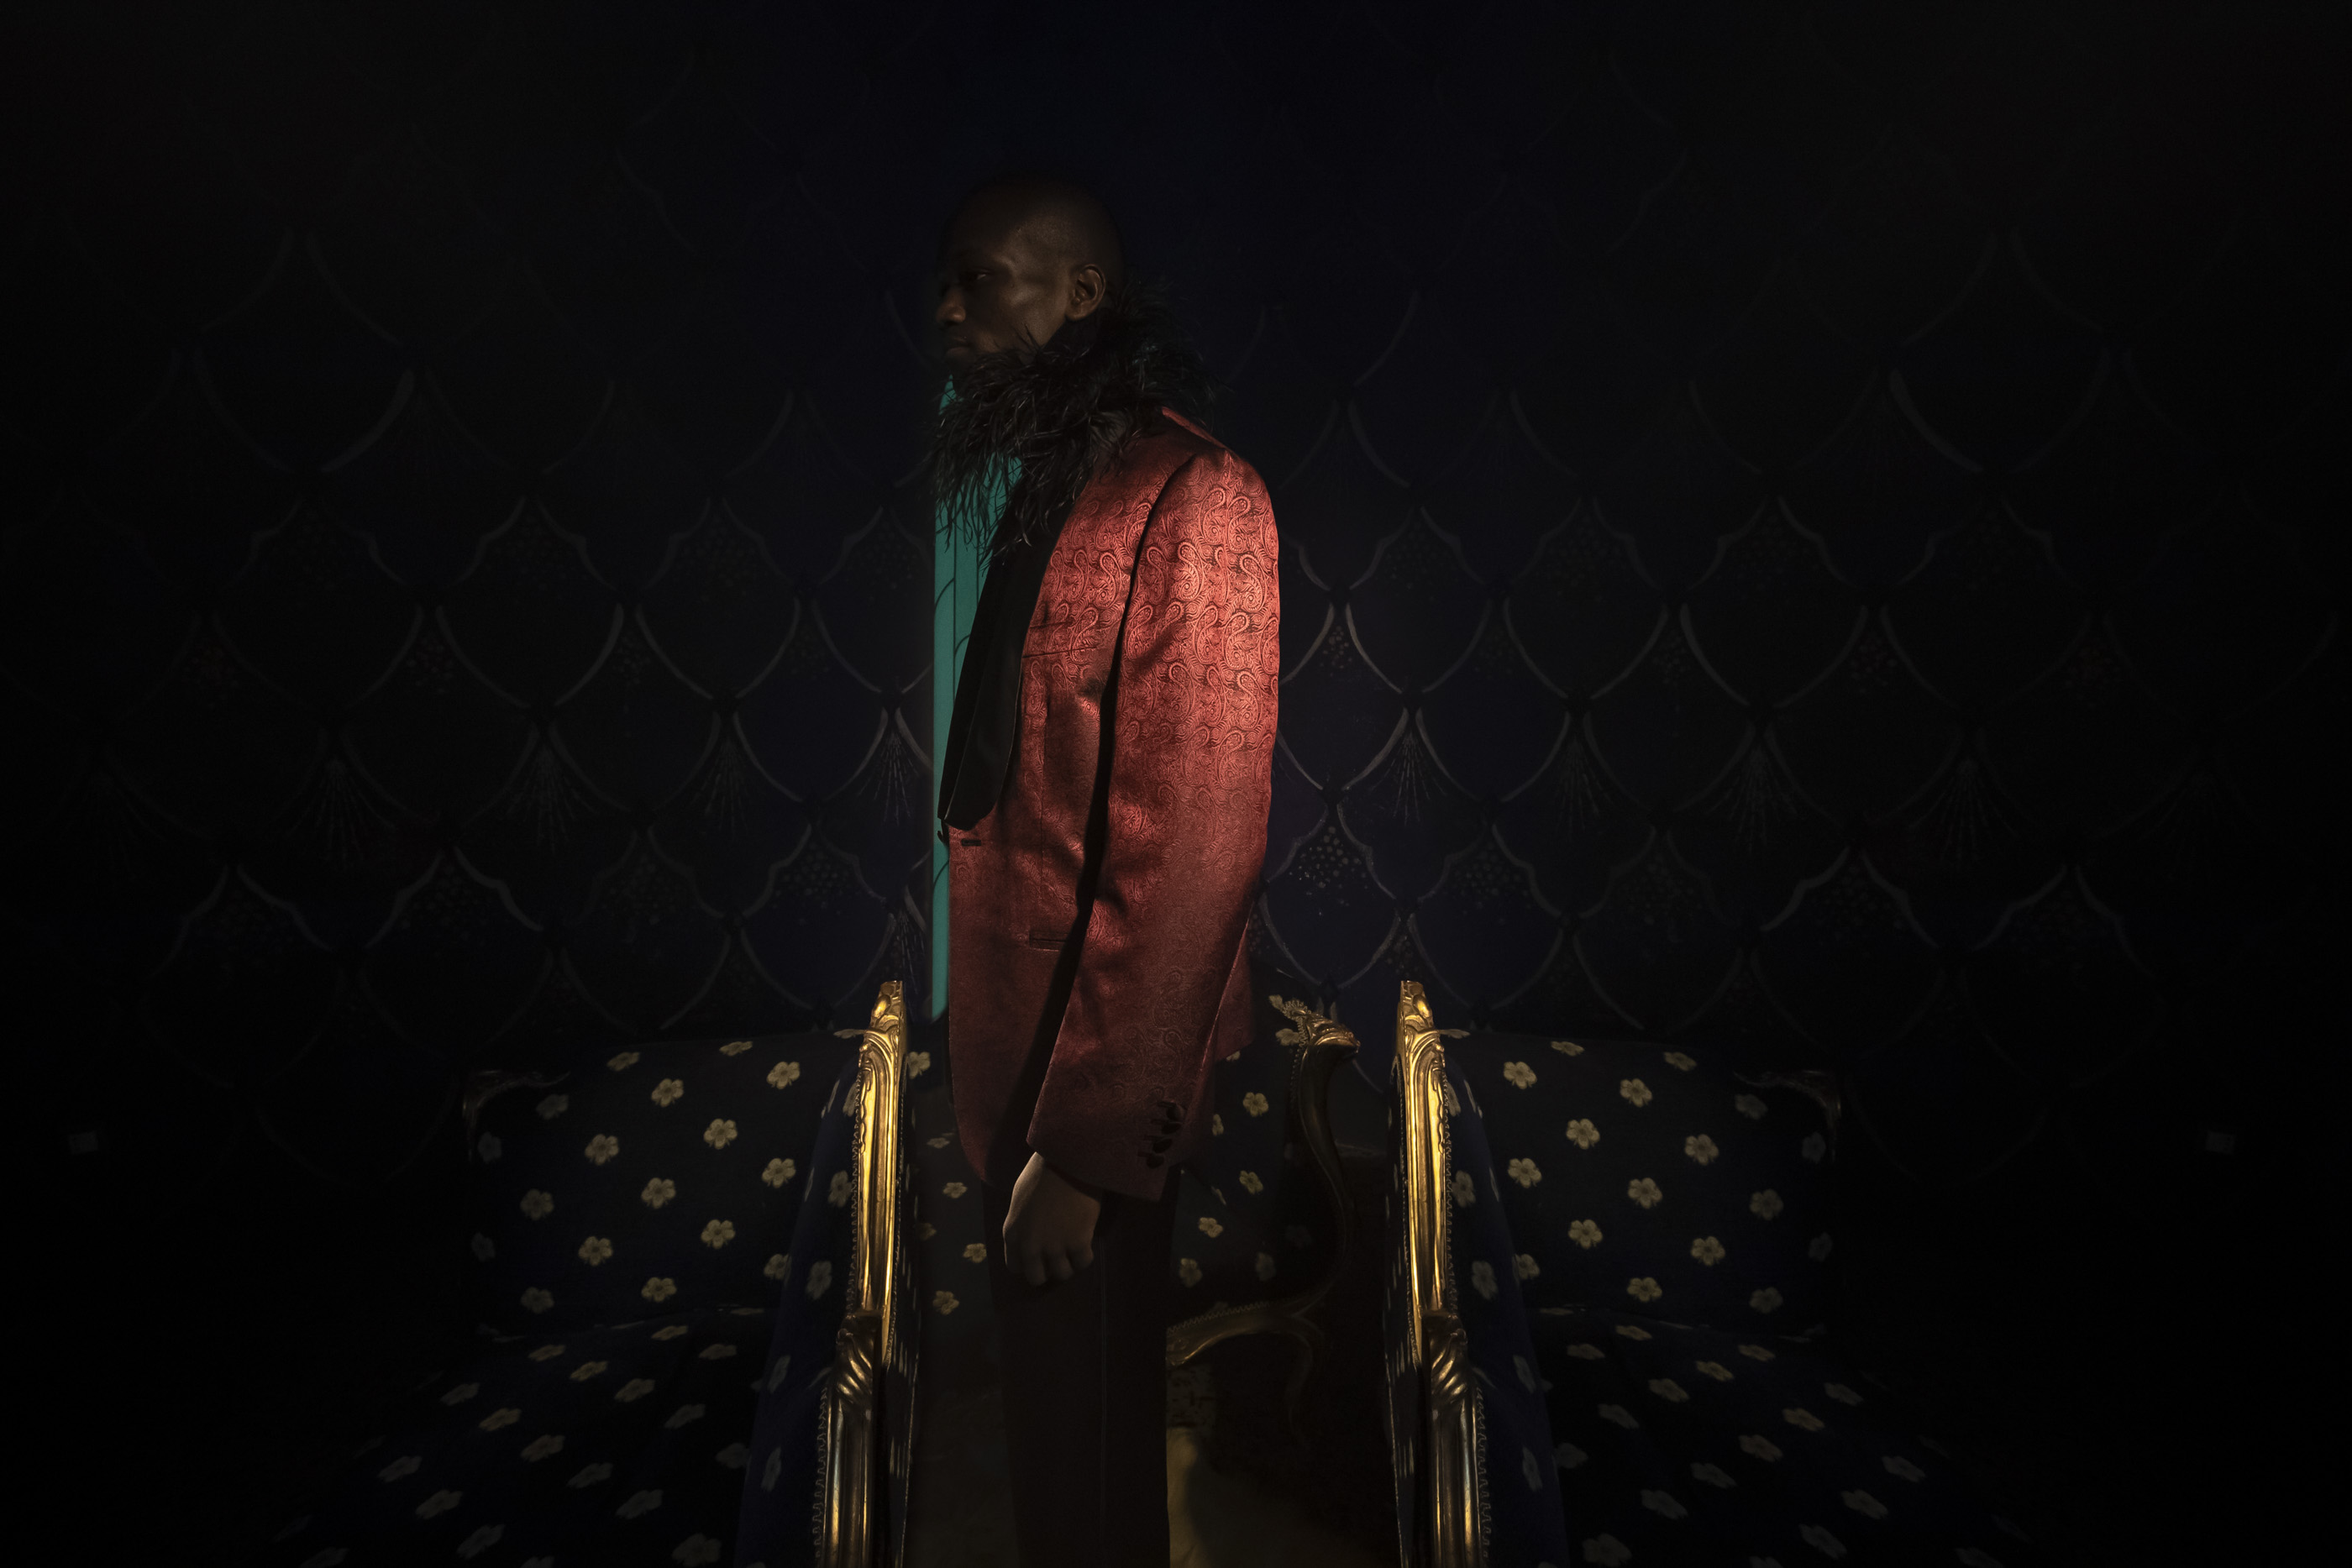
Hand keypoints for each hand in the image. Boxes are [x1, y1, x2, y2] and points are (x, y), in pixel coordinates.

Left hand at [1002, 1151, 1102, 1285]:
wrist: (1067, 1159)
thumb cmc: (1042, 1172)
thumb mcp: (1020, 1200)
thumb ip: (1022, 1224)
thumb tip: (1030, 1237)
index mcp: (1012, 1233)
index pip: (1015, 1266)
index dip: (1029, 1262)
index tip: (1039, 1255)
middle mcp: (1031, 1245)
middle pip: (1037, 1277)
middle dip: (1048, 1269)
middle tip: (1058, 1257)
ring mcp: (1055, 1246)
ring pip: (1063, 1274)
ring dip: (1069, 1264)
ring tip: (1073, 1250)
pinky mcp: (1078, 1242)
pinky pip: (1083, 1263)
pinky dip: (1085, 1257)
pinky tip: (1086, 1243)